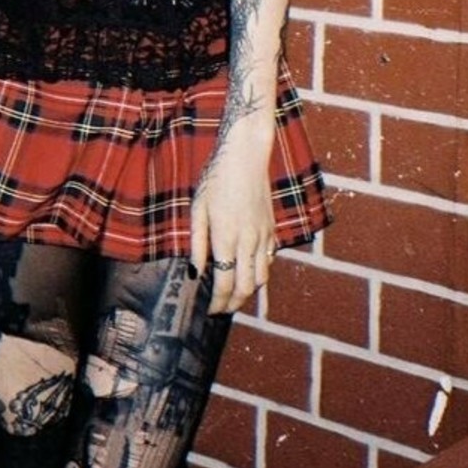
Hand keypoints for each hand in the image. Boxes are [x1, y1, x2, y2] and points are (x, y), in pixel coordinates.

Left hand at [190, 118, 276, 314]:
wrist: (246, 156)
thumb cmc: (216, 179)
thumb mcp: (198, 209)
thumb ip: (197, 244)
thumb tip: (194, 273)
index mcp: (226, 238)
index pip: (225, 283)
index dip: (218, 303)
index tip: (210, 311)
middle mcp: (248, 242)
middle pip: (245, 287)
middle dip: (233, 304)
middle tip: (221, 310)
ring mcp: (263, 236)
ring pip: (261, 278)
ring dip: (248, 292)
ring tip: (233, 296)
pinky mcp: (272, 230)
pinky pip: (269, 261)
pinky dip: (259, 273)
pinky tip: (247, 272)